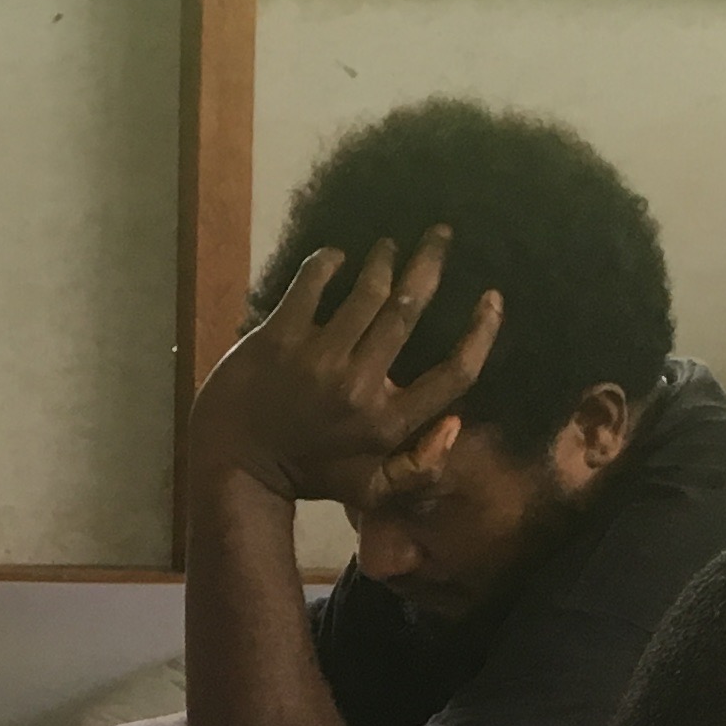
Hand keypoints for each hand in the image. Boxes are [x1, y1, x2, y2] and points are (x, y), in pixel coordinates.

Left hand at [184, 227, 503, 502]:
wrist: (234, 465)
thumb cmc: (307, 475)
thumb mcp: (369, 490)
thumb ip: (419, 469)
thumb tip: (456, 424)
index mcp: (388, 423)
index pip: (454, 374)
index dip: (481, 333)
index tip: (490, 298)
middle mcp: (360, 385)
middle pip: (410, 310)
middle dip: (430, 264)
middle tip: (441, 235)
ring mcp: (318, 358)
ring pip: (367, 291)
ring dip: (384, 259)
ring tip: (390, 245)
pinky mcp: (279, 338)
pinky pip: (311, 284)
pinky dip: (327, 262)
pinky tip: (336, 256)